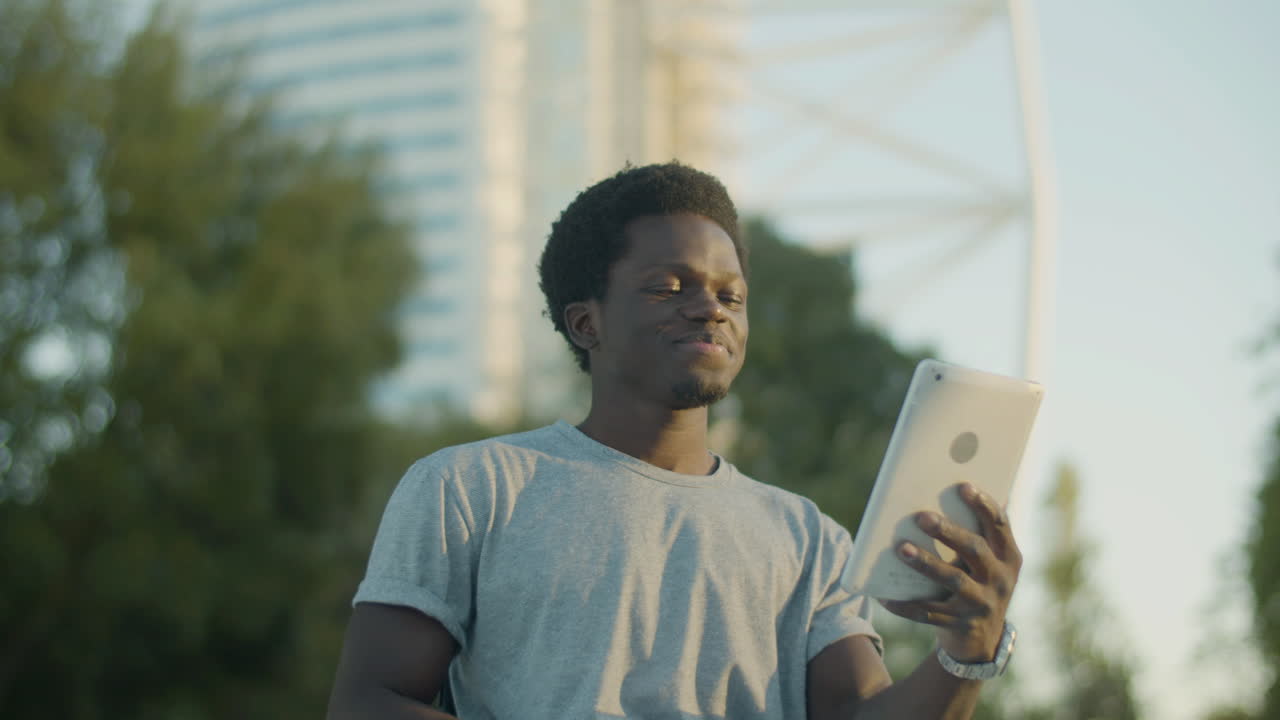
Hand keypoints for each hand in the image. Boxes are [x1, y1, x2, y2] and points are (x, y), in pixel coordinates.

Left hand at [878, 483, 1021, 662]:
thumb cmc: (975, 584)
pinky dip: (905, 605)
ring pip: (953, 579)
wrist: (981, 640)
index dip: (983, 504)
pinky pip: (929, 613)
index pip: (1000, 524)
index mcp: (1008, 557)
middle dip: (948, 531)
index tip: (964, 486)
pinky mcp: (961, 625)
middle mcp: (1001, 580)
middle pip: (974, 549)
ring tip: (901, 548)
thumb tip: (938, 500)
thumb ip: (971, 536)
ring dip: (926, 562)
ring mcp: (982, 604)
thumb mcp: (983, 564)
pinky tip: (884, 596)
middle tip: (921, 516)